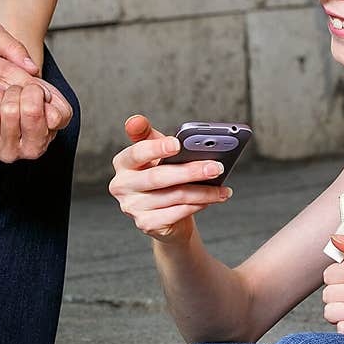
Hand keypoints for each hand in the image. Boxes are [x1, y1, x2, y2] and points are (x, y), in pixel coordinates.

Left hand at [0, 81, 67, 161]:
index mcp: (36, 146)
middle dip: (13, 91)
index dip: (33, 91)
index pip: (33, 112)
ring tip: (0, 94)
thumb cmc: (30, 109)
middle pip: (10, 111)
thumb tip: (53, 119)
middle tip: (15, 90)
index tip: (32, 89)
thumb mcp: (51, 108)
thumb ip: (59, 110)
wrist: (4, 115)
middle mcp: (12, 154)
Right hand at [108, 113, 232, 242]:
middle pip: (158, 177)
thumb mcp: (157, 151)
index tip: (177, 143)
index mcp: (123, 162)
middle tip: (216, 167)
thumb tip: (139, 120)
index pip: (137, 152)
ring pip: (174, 196)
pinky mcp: (146, 224)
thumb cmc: (161, 173)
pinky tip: (212, 199)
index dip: (156, 147)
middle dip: (191, 171)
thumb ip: (153, 136)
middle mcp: (122, 186)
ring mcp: (132, 207)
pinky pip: (177, 213)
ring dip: (203, 191)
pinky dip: (198, 205)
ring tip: (222, 188)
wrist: (164, 212)